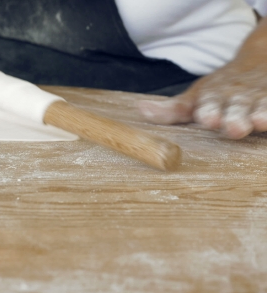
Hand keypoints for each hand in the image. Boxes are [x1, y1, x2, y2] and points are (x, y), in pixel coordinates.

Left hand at [138, 19, 266, 139]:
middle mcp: (237, 97)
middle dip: (234, 117)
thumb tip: (140, 110)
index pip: (209, 105)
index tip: (207, 118)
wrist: (260, 61)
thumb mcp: (196, 97)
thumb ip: (172, 110)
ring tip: (260, 122)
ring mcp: (260, 99)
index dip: (208, 111)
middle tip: (234, 128)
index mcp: (213, 97)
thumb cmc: (220, 89)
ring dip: (261, 113)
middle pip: (236, 108)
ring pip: (262, 106)